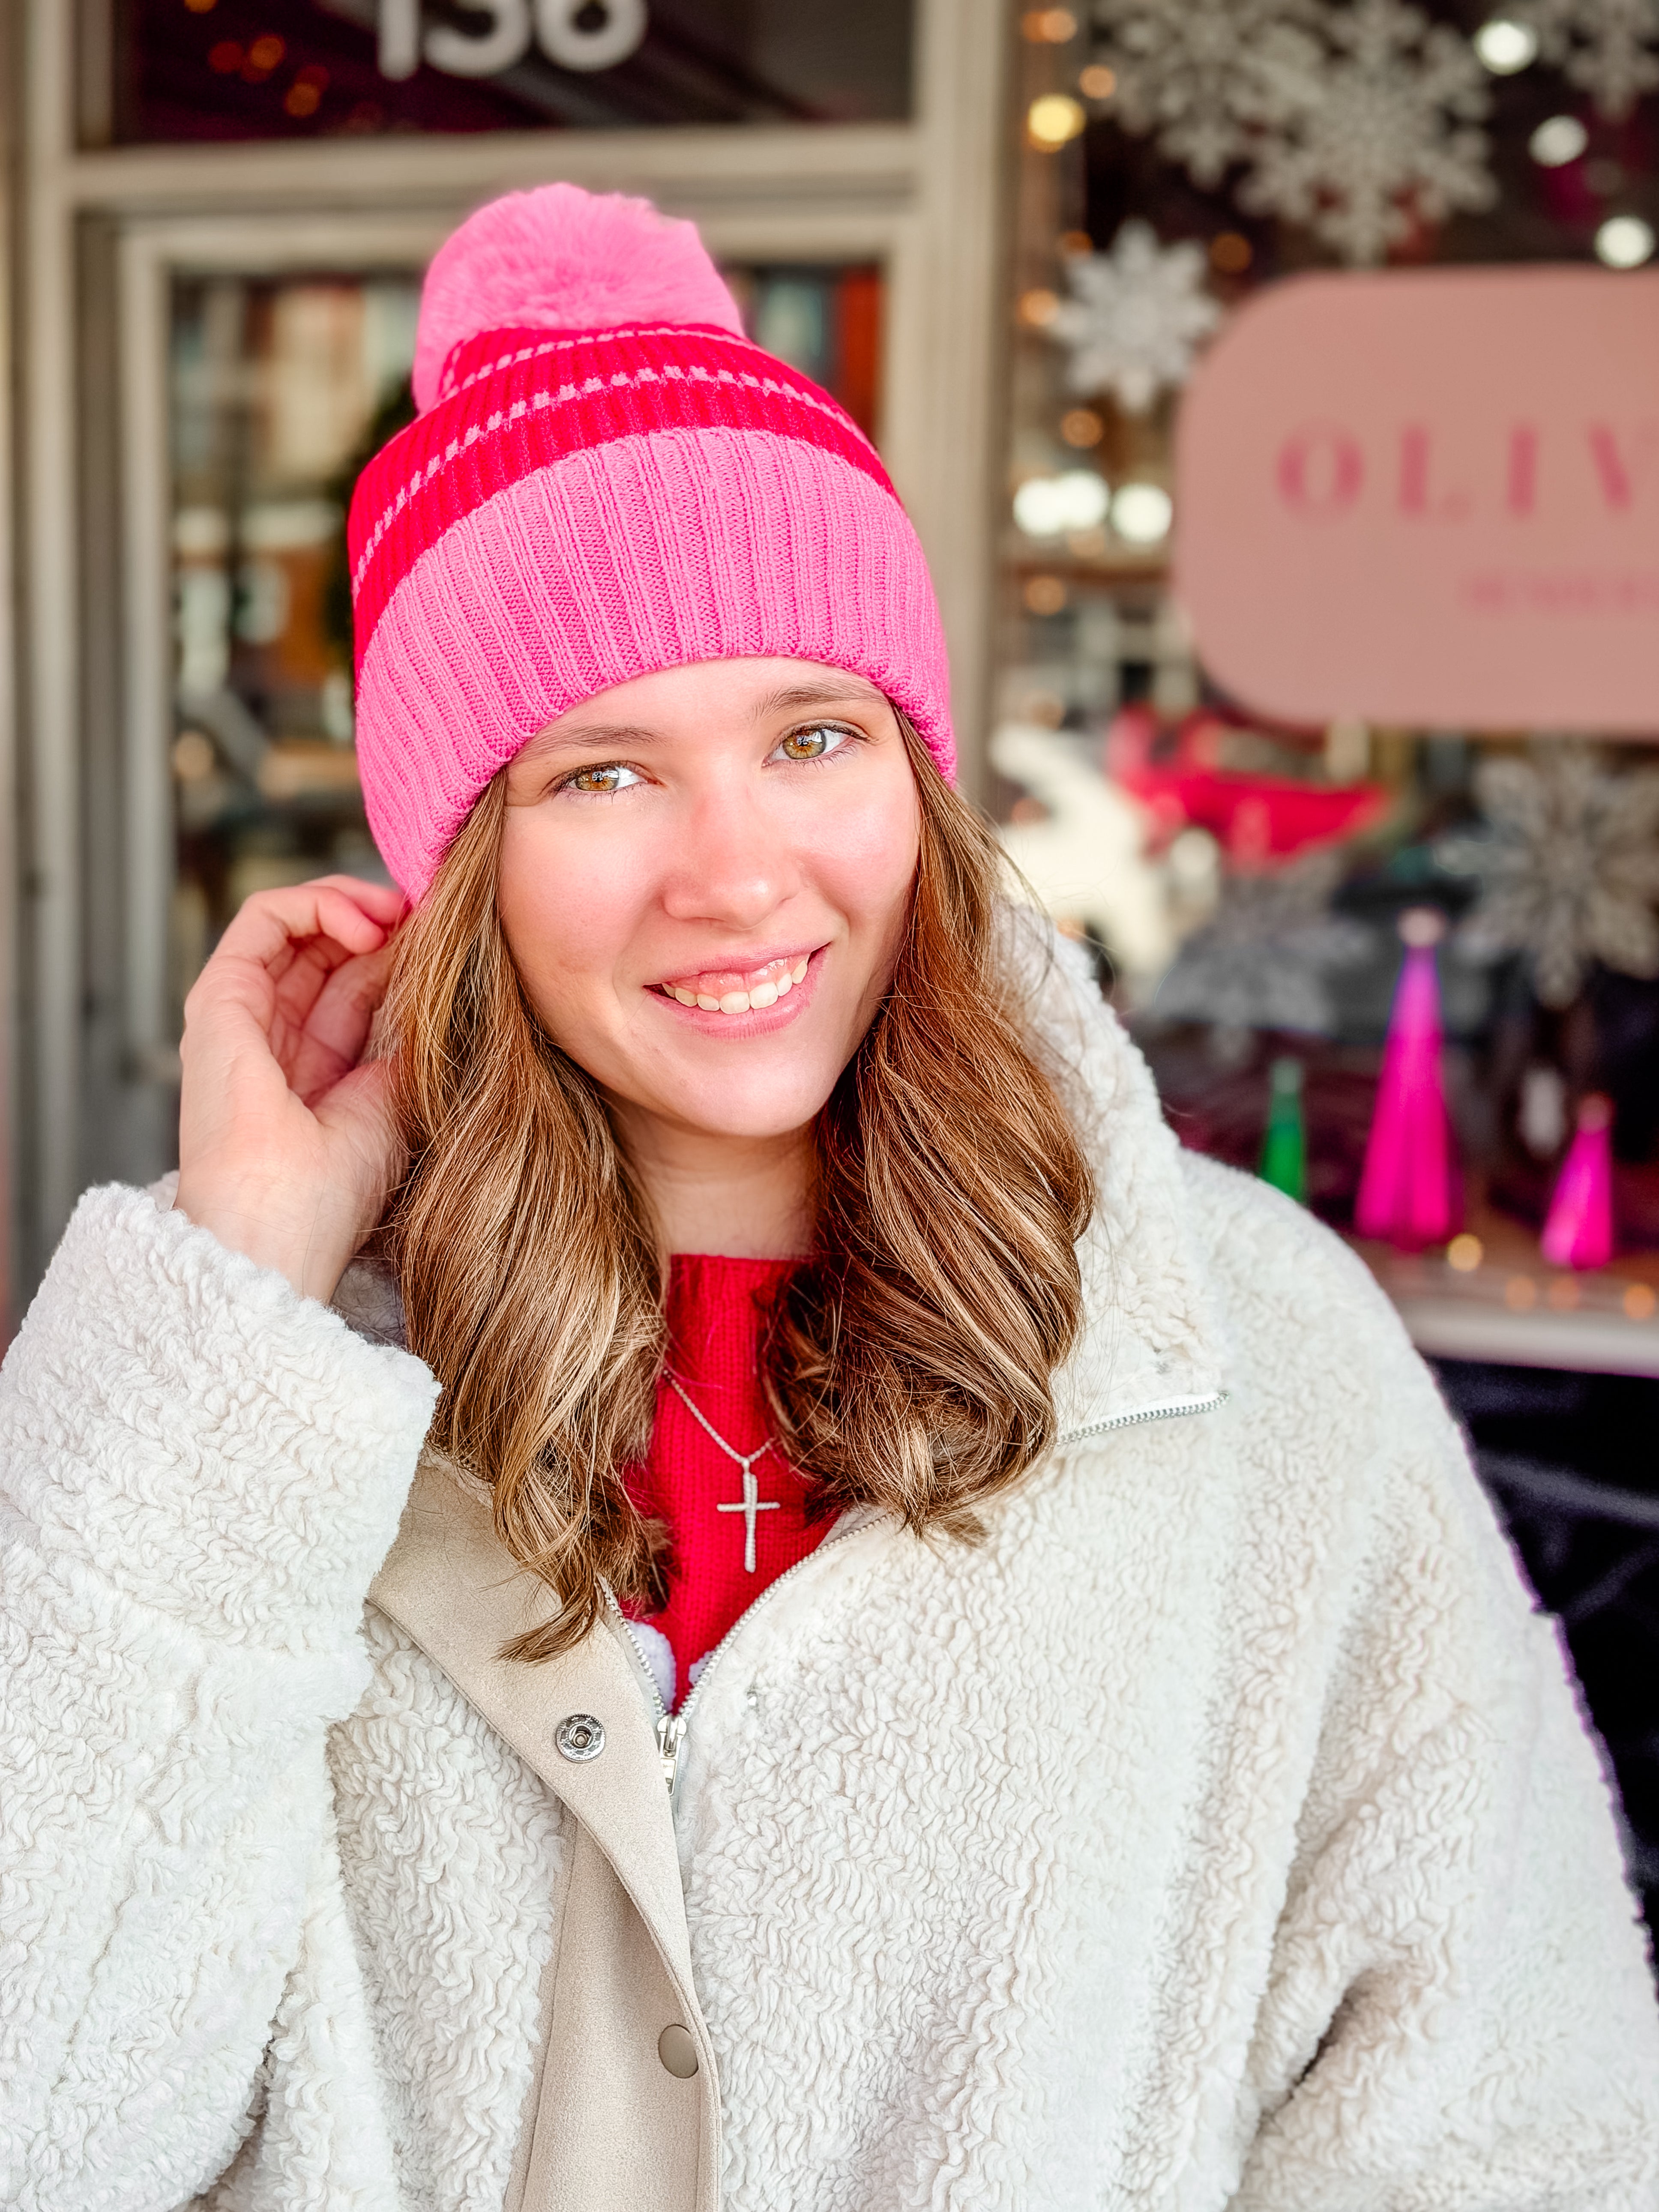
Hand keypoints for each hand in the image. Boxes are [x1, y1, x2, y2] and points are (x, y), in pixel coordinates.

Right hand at [174, 875, 407, 1304]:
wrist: (277, 1234)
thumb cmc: (334, 1194)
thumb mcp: (394, 1097)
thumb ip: (405, 1036)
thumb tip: (435, 972)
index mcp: (317, 1068)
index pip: (358, 983)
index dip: (402, 951)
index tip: (448, 940)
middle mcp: (276, 1038)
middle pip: (329, 950)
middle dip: (382, 920)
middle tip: (430, 913)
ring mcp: (243, 1017)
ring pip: (296, 925)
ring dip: (354, 903)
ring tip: (400, 911)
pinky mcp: (218, 1001)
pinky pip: (262, 920)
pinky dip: (315, 903)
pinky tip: (366, 922)